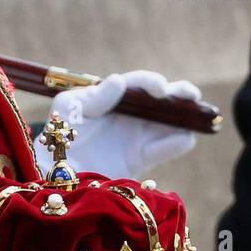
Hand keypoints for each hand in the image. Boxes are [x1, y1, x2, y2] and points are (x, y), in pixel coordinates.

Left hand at [35, 70, 200, 181]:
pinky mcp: (142, 158)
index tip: (159, 89)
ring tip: (195, 114)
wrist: (55, 168)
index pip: (139, 83)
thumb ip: (94, 96)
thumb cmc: (59, 131)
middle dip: (181, 92)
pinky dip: (178, 143)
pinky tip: (183, 138)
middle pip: (164, 98)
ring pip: (173, 121)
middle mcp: (132, 113)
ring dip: (187, 115)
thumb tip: (120, 81)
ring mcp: (139, 135)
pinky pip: (166, 148)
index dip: (151, 82)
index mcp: (115, 96)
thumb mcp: (69, 108)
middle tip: (189, 95)